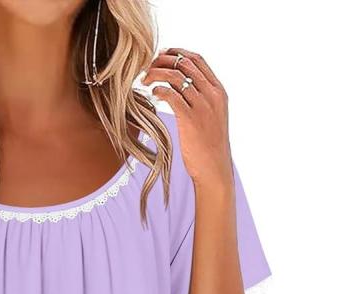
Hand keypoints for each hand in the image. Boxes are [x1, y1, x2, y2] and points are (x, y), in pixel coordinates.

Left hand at [141, 48, 231, 189]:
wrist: (214, 169)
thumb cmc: (210, 148)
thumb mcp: (212, 118)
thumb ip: (202, 101)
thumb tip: (183, 90)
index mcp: (219, 91)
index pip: (198, 60)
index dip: (178, 53)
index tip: (163, 54)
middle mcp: (212, 95)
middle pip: (185, 64)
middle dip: (163, 60)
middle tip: (148, 66)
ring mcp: (202, 106)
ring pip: (177, 76)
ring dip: (157, 73)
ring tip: (144, 79)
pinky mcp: (190, 119)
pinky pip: (171, 95)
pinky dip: (159, 89)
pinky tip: (152, 93)